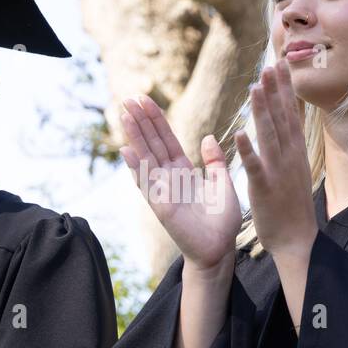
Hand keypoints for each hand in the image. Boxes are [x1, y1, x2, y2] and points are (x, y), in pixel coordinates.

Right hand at [119, 94, 241, 271]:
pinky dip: (136, 166)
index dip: (156, 120)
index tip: (145, 99)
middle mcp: (168, 177)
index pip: (166, 139)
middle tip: (129, 98)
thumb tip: (207, 137)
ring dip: (135, 136)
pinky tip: (126, 149)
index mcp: (183, 170)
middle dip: (141, 121)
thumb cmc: (221, 220)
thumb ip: (214, 161)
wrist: (220, 248)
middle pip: (152, 143)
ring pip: (146, 157)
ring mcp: (162, 190)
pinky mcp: (161, 205)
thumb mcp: (222, 183)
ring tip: (124, 115)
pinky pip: (146, 182)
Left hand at [235, 60, 317, 260]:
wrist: (297, 240)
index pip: (290, 113)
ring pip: (269, 136)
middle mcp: (290, 156)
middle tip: (270, 64)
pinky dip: (247, 150)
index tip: (280, 64)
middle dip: (276, 90)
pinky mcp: (264, 188)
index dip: (285, 88)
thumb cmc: (292, 206)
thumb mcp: (294, 170)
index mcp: (295, 152)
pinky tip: (239, 133)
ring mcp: (278, 172)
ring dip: (262, 111)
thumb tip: (285, 125)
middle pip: (282, 118)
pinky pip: (255, 167)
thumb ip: (288, 146)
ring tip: (255, 87)